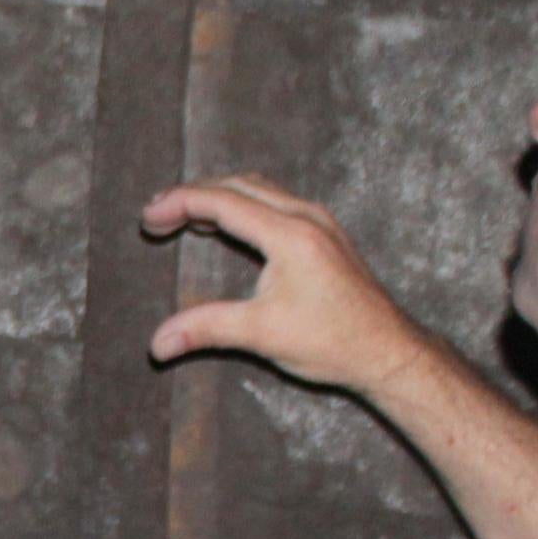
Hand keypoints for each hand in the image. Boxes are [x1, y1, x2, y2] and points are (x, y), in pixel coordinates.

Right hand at [140, 175, 427, 396]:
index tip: (148, 219)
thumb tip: (157, 343)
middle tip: (156, 216)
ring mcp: (320, 223)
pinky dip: (242, 207)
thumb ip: (206, 329)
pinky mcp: (326, 235)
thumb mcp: (261, 334)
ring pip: (259, 190)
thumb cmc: (334, 342)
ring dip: (217, 198)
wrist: (389, 352)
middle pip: (238, 186)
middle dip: (192, 196)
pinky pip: (276, 203)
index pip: (222, 202)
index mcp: (290, 234)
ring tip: (183, 218)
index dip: (179, 204)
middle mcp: (307, 218)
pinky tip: (225, 227)